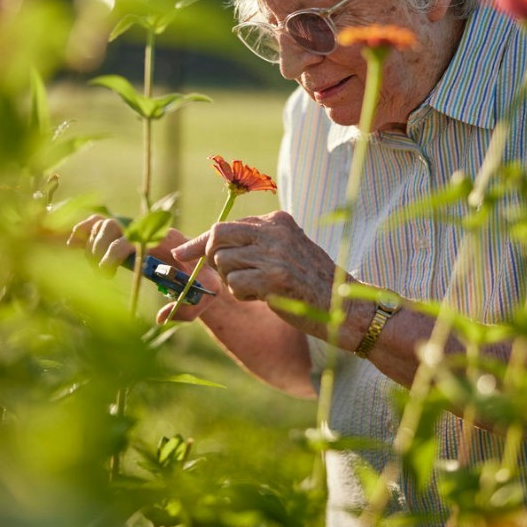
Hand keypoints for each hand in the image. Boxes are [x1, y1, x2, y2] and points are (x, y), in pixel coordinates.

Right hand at [67, 214, 221, 322]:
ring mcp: (133, 229)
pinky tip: (72, 245)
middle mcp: (145, 230)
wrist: (199, 264)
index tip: (107, 276)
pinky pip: (96, 222)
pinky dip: (82, 230)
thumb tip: (159, 317)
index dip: (112, 254)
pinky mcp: (123, 233)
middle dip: (98, 251)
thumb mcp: (205, 294)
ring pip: (101, 224)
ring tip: (95, 266)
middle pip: (109, 227)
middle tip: (102, 275)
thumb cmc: (201, 279)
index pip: (130, 238)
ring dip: (91, 244)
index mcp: (163, 240)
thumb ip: (188, 309)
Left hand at [171, 210, 334, 318]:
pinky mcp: (274, 278)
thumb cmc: (311, 282)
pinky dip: (242, 295)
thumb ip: (254, 243)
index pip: (226, 225)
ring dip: (232, 281)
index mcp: (277, 221)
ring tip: (258, 288)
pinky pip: (234, 284)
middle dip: (212, 259)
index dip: (200, 242)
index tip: (181, 254)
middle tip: (229, 275)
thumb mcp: (286, 250)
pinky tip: (264, 297)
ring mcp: (275, 253)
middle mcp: (275, 231)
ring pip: (223, 263)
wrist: (345, 305)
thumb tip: (207, 245)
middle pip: (218, 238)